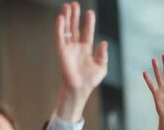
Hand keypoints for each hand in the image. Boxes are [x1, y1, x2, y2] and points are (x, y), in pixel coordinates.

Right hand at [54, 2, 107, 121]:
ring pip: (67, 29)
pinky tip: (61, 18)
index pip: (87, 32)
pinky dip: (60, 27)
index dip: (88, 22)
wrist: (80, 88)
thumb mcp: (102, 67)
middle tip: (74, 4)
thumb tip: (104, 42)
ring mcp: (68, 48)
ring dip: (67, 18)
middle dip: (75, 16)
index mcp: (86, 49)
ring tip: (67, 6)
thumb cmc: (90, 81)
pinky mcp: (61, 51)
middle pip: (75, 27)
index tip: (90, 12)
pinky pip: (60, 37)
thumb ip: (103, 54)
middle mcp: (76, 47)